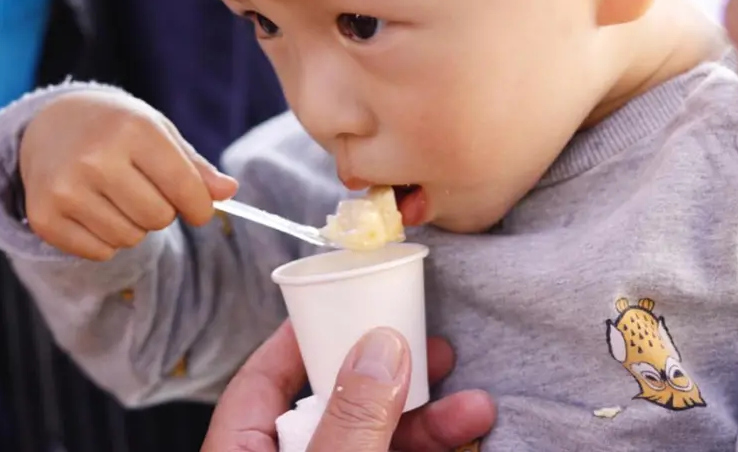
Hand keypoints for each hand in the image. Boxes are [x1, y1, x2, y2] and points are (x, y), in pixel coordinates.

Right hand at [19, 91, 237, 259]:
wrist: (50, 124)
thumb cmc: (116, 128)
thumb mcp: (158, 132)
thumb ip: (194, 166)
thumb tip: (228, 192)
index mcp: (132, 130)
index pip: (185, 187)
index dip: (200, 206)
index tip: (199, 207)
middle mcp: (95, 159)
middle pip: (158, 218)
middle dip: (163, 211)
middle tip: (146, 191)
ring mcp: (66, 189)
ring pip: (130, 238)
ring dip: (134, 226)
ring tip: (118, 197)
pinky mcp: (45, 217)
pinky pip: (100, 252)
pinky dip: (106, 240)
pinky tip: (94, 210)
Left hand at [203, 321, 494, 451]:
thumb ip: (350, 420)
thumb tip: (382, 346)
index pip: (262, 378)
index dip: (302, 335)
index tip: (346, 302)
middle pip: (331, 404)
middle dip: (388, 375)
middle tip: (434, 346)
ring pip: (373, 439)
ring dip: (425, 421)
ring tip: (475, 406)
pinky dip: (427, 450)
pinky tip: (465, 437)